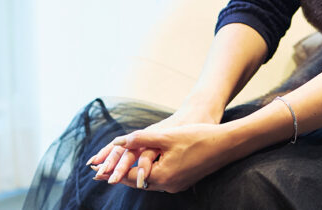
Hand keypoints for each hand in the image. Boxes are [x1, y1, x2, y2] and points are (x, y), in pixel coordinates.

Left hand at [109, 123, 231, 192]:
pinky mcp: (182, 182)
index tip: (95, 170)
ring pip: (147, 182)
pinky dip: (147, 173)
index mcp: (160, 176)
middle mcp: (167, 186)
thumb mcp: (166, 136)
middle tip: (101, 171)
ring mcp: (175, 186)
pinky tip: (144, 167)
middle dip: (119, 175)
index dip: (111, 172)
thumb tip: (121, 141)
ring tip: (118, 169)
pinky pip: (158, 180)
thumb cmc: (197, 137)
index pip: (128, 177)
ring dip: (133, 175)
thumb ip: (142, 139)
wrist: (225, 146)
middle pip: (136, 182)